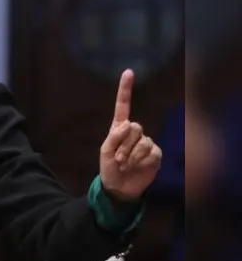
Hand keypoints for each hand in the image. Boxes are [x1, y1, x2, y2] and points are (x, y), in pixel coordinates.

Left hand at [99, 70, 161, 200]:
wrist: (119, 188)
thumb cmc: (109, 168)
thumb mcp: (105, 151)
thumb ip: (114, 136)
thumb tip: (128, 123)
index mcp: (119, 128)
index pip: (123, 106)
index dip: (125, 89)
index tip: (128, 72)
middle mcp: (134, 132)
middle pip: (134, 126)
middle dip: (124, 144)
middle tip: (117, 158)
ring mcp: (146, 142)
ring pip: (142, 140)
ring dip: (130, 154)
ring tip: (124, 164)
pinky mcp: (155, 153)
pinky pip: (150, 150)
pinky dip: (140, 159)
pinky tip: (135, 166)